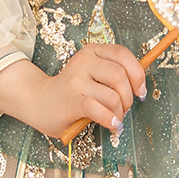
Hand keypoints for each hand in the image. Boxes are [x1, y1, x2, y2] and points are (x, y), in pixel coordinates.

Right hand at [0, 43, 146, 142]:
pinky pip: (99, 110)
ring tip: (115, 119)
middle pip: (120, 76)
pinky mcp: (71, 100)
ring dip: (120, 112)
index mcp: (91, 52)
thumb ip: (111, 74)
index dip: (137, 74)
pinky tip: (112, 125)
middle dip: (129, 97)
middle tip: (124, 108)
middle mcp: (83, 62)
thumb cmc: (71, 92)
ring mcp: (76, 80)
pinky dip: (110, 120)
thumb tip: (140, 85)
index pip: (123, 54)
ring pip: (113, 96)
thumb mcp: (92, 75)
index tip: (140, 91)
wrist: (38, 102)